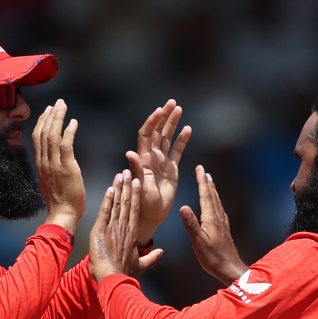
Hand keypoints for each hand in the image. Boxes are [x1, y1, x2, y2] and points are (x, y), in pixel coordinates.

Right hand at [32, 100, 83, 232]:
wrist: (63, 214)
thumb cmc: (60, 201)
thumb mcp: (49, 181)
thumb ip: (49, 168)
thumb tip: (50, 159)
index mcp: (40, 164)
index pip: (37, 138)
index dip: (42, 122)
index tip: (47, 111)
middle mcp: (45, 162)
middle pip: (43, 132)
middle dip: (50, 115)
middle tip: (58, 103)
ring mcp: (54, 164)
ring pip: (52, 135)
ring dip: (58, 118)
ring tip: (63, 106)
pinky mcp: (67, 168)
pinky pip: (66, 145)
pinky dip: (69, 132)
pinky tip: (73, 123)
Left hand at [89, 170, 163, 282]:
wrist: (112, 279)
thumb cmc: (126, 274)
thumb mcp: (141, 266)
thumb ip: (152, 258)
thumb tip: (161, 252)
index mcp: (133, 234)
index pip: (135, 210)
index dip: (136, 195)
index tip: (137, 182)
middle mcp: (124, 228)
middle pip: (127, 202)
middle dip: (127, 186)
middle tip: (128, 171)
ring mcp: (112, 228)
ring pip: (116, 204)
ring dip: (118, 188)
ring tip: (120, 174)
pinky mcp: (100, 231)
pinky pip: (104, 212)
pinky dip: (107, 200)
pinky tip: (109, 188)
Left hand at [129, 100, 191, 245]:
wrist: (150, 215)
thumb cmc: (141, 202)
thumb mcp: (138, 186)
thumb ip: (136, 169)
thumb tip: (129, 153)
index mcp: (143, 158)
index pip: (146, 134)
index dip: (152, 122)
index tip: (160, 111)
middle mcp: (152, 156)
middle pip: (157, 131)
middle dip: (164, 116)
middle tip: (172, 103)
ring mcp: (162, 161)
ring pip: (167, 137)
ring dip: (173, 123)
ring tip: (179, 109)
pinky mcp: (172, 168)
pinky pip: (177, 150)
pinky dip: (182, 139)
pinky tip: (188, 129)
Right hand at [181, 165, 247, 283]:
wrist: (230, 269)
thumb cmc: (213, 258)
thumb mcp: (198, 242)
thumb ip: (191, 224)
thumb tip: (183, 207)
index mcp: (211, 219)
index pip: (205, 195)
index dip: (201, 181)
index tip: (199, 169)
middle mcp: (218, 219)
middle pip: (212, 196)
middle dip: (207, 182)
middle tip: (203, 170)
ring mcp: (223, 224)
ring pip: (217, 202)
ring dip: (212, 190)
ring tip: (209, 182)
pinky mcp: (224, 230)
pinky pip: (220, 210)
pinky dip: (216, 202)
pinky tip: (216, 205)